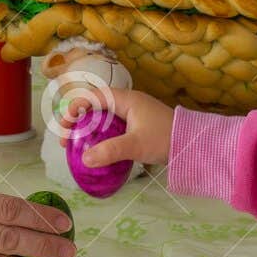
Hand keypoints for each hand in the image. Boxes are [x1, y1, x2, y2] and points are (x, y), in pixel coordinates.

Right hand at [59, 86, 173, 168]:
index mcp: (126, 100)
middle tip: (66, 141)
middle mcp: (128, 102)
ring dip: (88, 129)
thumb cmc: (164, 139)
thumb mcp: (135, 146)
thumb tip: (84, 159)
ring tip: (77, 146)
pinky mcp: (137, 124)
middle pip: (95, 106)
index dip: (75, 108)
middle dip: (78, 121)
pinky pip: (112, 126)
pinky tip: (97, 150)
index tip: (65, 126)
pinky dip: (101, 135)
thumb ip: (110, 151)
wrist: (191, 144)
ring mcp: (133, 113)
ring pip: (103, 117)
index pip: (93, 96)